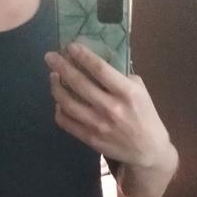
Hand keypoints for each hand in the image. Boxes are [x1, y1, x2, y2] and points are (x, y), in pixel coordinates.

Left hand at [44, 42, 172, 168]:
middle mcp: (110, 108)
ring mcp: (98, 125)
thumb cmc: (144, 115)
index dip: (83, 56)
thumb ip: (120, 77)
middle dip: (61, 67)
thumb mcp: (140, 91)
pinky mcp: (89, 138)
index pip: (100, 69)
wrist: (147, 149)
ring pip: (68, 103)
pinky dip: (59, 110)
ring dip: (56, 87)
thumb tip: (96, 65)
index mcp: (126, 92)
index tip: (70, 46)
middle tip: (50, 57)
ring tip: (52, 77)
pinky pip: (66, 122)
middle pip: (79, 83)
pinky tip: (59, 101)